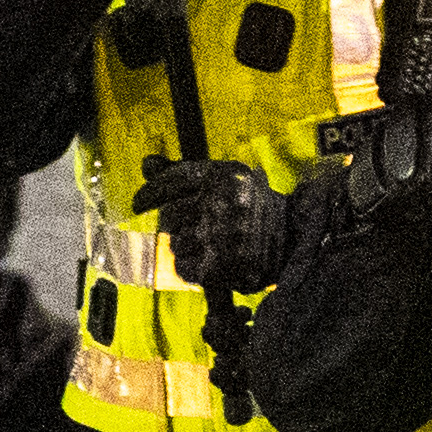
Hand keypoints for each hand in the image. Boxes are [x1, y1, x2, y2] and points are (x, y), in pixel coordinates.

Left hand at [134, 154, 288, 294]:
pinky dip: (191, 267)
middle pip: (171, 215)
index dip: (151, 192)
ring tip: (209, 244)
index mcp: (225, 176)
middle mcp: (224, 203)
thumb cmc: (253, 206)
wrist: (294, 238)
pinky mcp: (222, 267)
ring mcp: (223, 236)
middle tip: (198, 226)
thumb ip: (185, 173)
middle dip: (177, 223)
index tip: (138, 204)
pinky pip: (184, 268)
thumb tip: (147, 164)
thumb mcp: (227, 180)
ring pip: (176, 243)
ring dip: (186, 246)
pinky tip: (208, 261)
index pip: (174, 180)